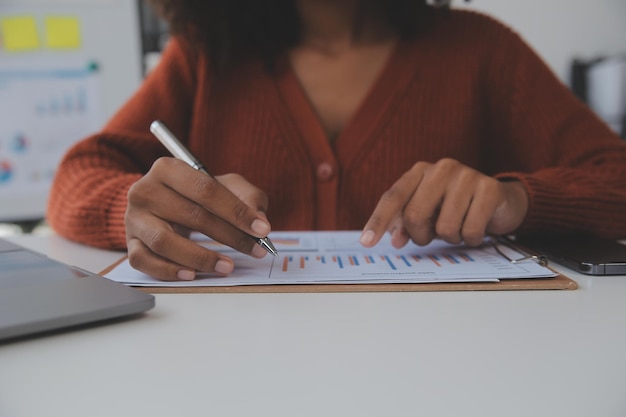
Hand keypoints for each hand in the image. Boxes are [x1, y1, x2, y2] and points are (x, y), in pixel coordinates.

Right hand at [125, 157, 270, 280]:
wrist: (163, 201)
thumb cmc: (198, 194)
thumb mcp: (226, 185)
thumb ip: (247, 198)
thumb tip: (260, 221)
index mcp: (168, 169)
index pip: (206, 190)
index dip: (237, 211)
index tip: (262, 229)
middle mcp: (146, 191)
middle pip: (191, 216)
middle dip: (230, 236)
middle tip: (255, 250)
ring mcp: (134, 219)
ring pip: (164, 242)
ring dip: (200, 258)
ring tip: (226, 267)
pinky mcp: (130, 243)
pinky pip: (144, 261)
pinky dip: (168, 270)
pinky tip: (191, 275)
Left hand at [360, 158, 527, 248]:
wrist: (500, 201)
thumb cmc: (456, 208)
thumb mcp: (428, 214)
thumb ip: (406, 224)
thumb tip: (395, 240)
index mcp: (420, 172)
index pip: (392, 198)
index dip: (378, 221)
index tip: (366, 243)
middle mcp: (441, 168)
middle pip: (414, 216)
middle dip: (421, 236)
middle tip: (433, 236)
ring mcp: (466, 175)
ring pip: (444, 228)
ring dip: (451, 238)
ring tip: (459, 227)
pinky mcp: (489, 188)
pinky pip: (470, 230)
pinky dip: (471, 239)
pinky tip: (477, 228)